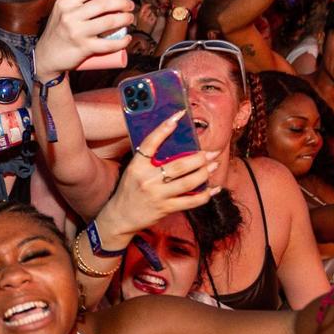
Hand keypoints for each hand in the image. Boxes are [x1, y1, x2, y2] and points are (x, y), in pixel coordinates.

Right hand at [34, 0, 131, 76]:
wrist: (47, 57)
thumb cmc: (55, 30)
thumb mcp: (57, 8)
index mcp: (66, 3)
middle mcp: (71, 15)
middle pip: (103, 4)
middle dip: (122, 3)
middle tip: (130, 4)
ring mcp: (78, 32)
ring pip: (108, 22)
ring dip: (124, 19)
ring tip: (129, 18)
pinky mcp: (84, 48)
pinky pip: (108, 44)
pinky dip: (121, 41)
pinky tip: (127, 38)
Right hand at [96, 114, 219, 245]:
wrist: (120, 217)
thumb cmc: (129, 190)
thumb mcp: (134, 171)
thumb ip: (150, 160)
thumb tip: (177, 146)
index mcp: (137, 166)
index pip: (150, 143)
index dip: (164, 128)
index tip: (178, 116)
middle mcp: (147, 179)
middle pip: (179, 165)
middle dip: (199, 158)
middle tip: (210, 152)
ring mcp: (157, 195)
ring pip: (188, 182)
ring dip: (204, 173)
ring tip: (213, 166)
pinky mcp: (166, 208)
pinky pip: (191, 201)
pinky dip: (205, 195)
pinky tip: (214, 189)